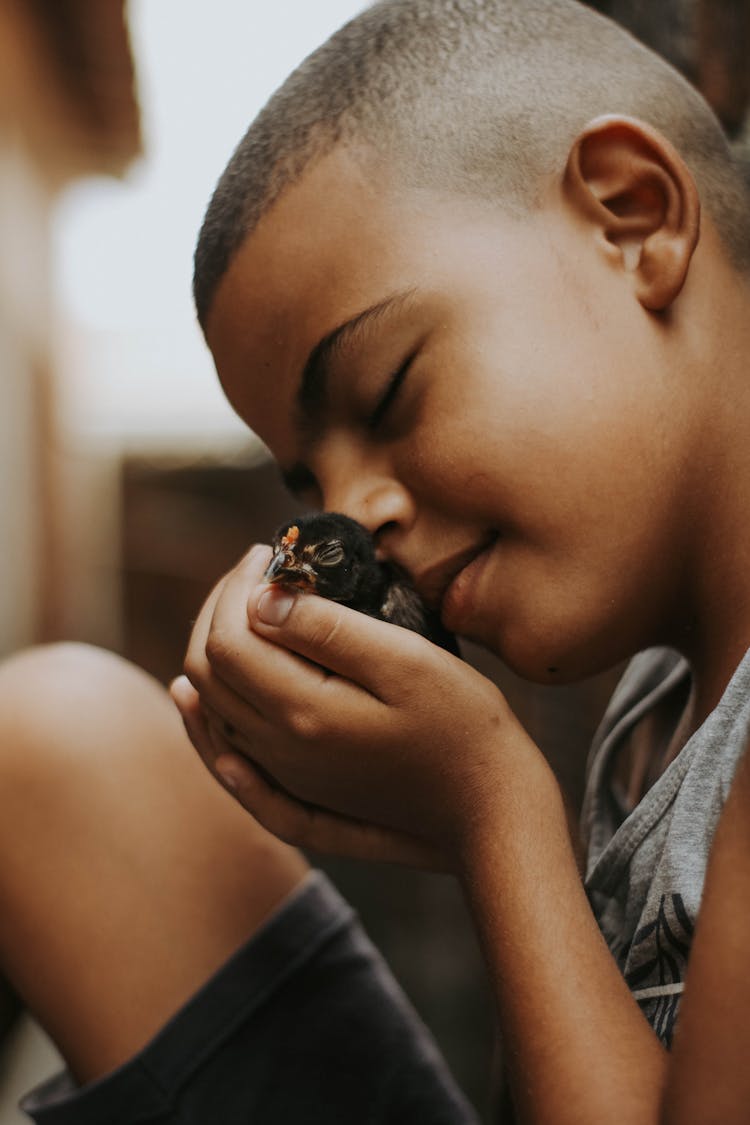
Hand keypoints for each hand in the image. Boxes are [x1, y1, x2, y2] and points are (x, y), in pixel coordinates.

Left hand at [173, 545, 542, 868]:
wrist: (489, 811)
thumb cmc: (462, 726)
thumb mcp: (406, 661)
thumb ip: (329, 630)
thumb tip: (261, 600)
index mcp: (302, 713)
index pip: (227, 639)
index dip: (233, 588)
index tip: (262, 553)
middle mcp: (279, 751)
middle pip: (206, 673)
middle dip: (215, 611)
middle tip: (250, 572)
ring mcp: (285, 778)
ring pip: (210, 711)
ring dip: (209, 652)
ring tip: (240, 608)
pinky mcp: (298, 794)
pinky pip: (224, 754)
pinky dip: (202, 718)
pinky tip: (195, 700)